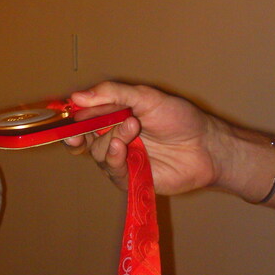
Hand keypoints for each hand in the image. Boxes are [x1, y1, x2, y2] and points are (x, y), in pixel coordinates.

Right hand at [64, 81, 219, 194]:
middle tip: (107, 120)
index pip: (83, 118)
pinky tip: (121, 147)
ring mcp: (121, 160)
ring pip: (97, 153)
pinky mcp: (130, 179)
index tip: (68, 114)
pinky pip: (112, 171)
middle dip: (92, 127)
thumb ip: (112, 94)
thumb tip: (76, 96)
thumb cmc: (179, 118)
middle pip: (85, 137)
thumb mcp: (145, 97)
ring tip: (133, 127)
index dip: (73, 117)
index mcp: (113, 118)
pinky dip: (112, 158)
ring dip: (110, 139)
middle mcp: (113, 139)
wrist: (206, 146)